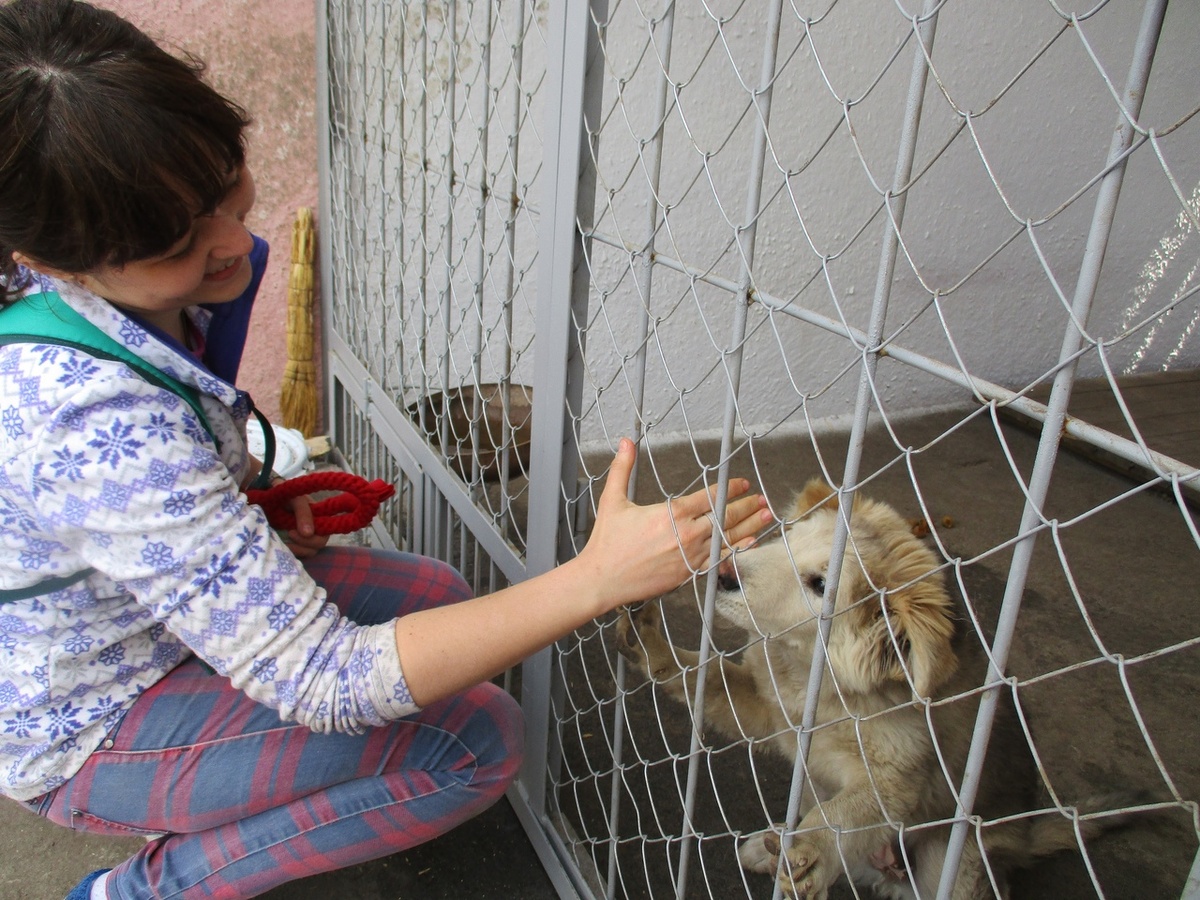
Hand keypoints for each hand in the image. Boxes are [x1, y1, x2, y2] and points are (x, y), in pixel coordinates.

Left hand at [280, 490, 328, 558]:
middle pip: (317, 546)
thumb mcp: (296, 500)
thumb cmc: (285, 496)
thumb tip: (308, 534)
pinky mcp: (294, 544)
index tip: (293, 532)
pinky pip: (297, 554)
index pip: (324, 535)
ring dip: (296, 549)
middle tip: (288, 534)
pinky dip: (289, 552)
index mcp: (319, 519)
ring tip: (282, 540)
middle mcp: (314, 530)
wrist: (268, 498)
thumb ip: (303, 514)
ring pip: (308, 552)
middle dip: (303, 544)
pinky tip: (280, 544)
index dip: (313, 539)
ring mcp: (304, 538)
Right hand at [576, 438, 768, 610]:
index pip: (710, 496)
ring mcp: (690, 555)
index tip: (743, 484)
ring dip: (750, 526)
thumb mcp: (613, 500)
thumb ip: (623, 468)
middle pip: (725, 517)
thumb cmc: (607, 541)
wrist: (603, 579)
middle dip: (746, 506)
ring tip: (766, 516)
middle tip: (762, 499)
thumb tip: (626, 441)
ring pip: (727, 538)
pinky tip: (751, 543)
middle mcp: (687, 533)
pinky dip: (738, 550)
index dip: (730, 488)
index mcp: (672, 513)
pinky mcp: (689, 574)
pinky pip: (720, 560)